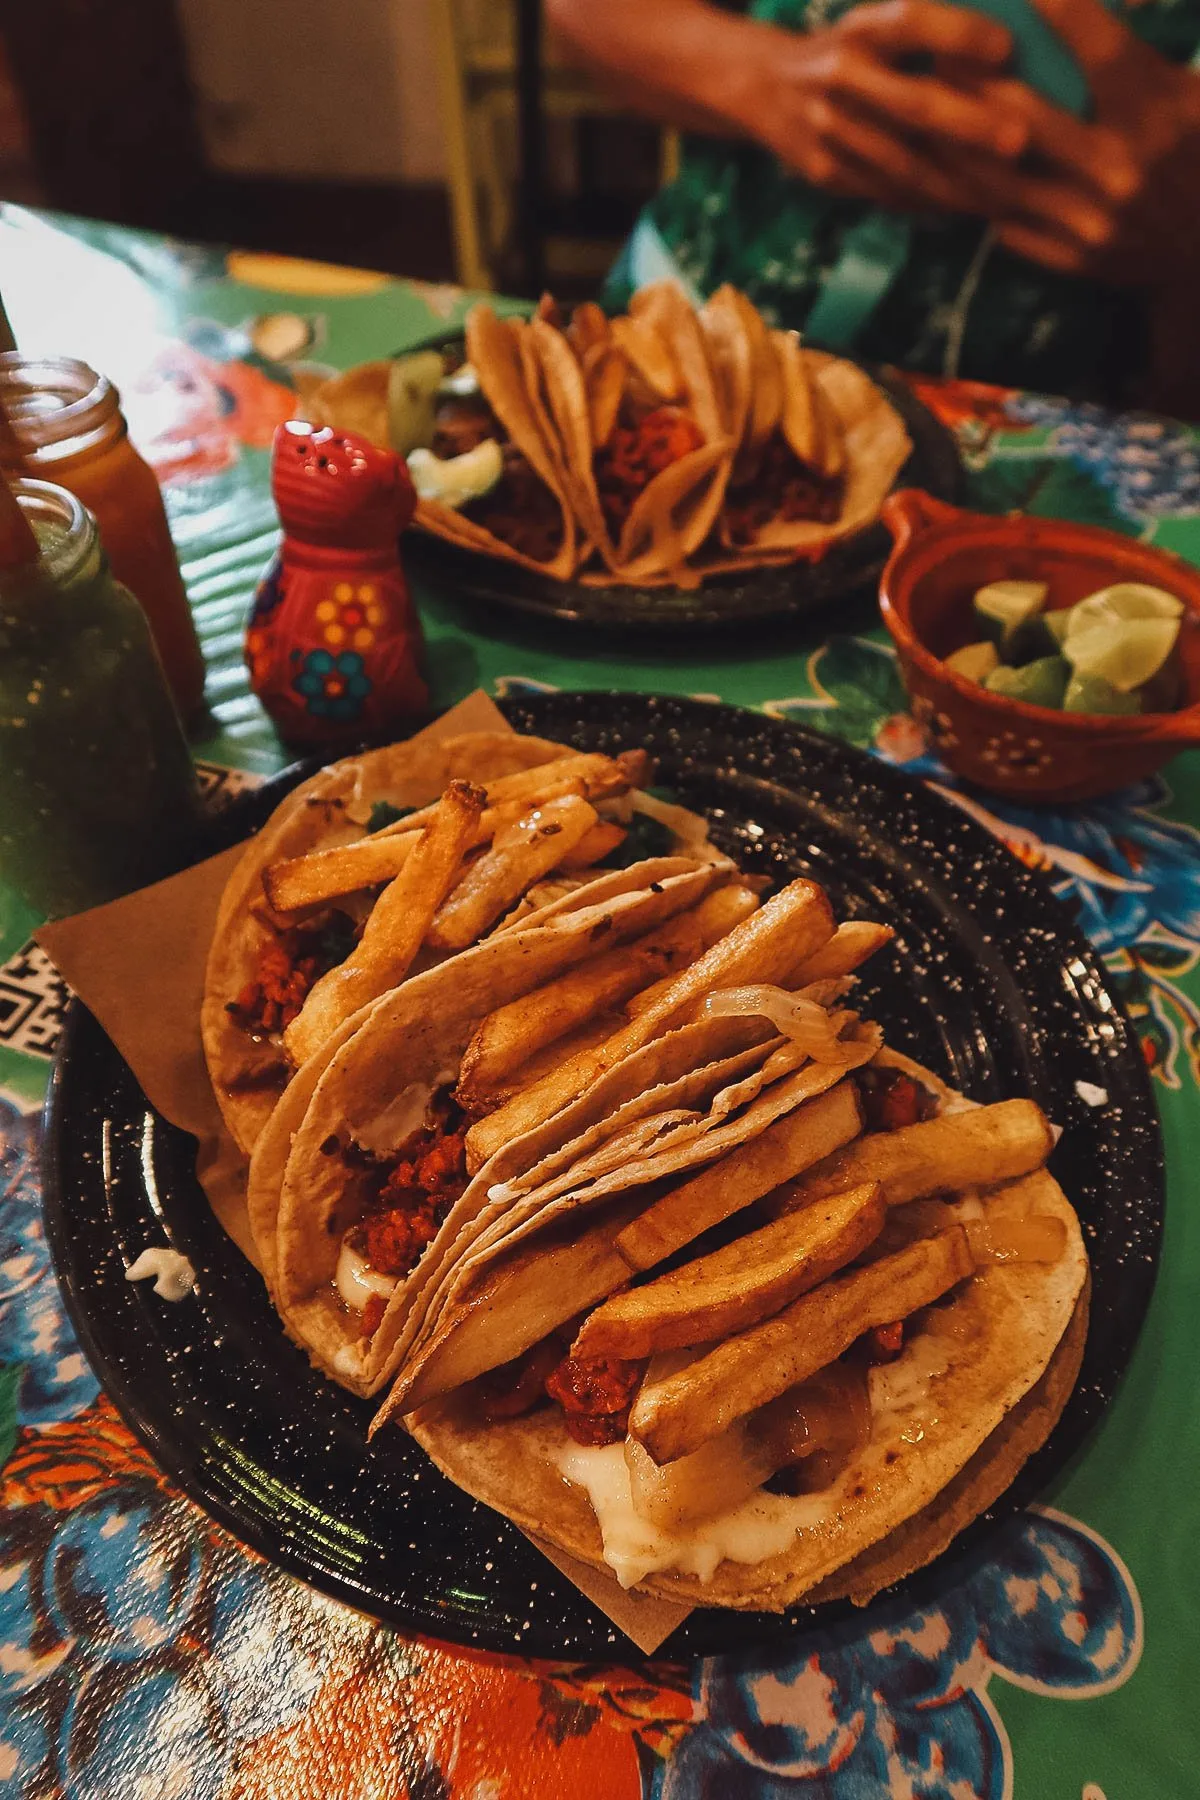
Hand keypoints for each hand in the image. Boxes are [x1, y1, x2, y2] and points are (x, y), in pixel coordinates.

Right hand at [729, 0, 1031, 206]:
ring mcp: (828, 130)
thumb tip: (1007, 53)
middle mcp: (839, 76)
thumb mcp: (874, 23)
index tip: (1006, 48)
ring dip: (959, 182)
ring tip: (1008, 192)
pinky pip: (886, 193)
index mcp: (859, 29)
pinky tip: (969, 208)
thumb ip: (927, 33)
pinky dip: (930, 203)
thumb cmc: (847, 48)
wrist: (762, 86)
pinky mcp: (824, 172)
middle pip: (912, 104)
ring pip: (903, 165)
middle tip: (1020, 141)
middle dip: (969, 125)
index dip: (957, 35)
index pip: (910, 22)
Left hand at [967, 0, 1199, 285]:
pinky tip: (947, 169)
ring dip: (957, 144)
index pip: (1103, 53)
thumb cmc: (1198, 154)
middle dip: (977, 82)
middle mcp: (1124, 170)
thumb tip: (1112, 2)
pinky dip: (975, 196)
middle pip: (1029, 119)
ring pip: (1002, 180)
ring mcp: (1095, 223)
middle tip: (942, 52)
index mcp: (1161, 117)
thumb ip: (1143, 56)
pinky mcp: (1075, 260)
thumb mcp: (1192, 95)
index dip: (1064, 12)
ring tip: (930, 111)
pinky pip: (1007, 224)